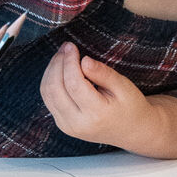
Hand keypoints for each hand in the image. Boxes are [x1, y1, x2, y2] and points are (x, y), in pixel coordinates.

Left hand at [39, 44, 171, 152]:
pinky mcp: (62, 124)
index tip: (72, 46)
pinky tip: (60, 68)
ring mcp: (67, 126)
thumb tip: (84, 60)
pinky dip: (50, 80)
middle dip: (57, 63)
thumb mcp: (123, 86)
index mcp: (97, 114)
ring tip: (63, 54)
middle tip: (66, 46)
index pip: (74, 84)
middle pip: (55, 89)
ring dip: (51, 70)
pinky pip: (48, 99)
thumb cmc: (129, 105)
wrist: (129, 131)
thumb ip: (103, 73)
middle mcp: (78, 124)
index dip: (70, 62)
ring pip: (48, 93)